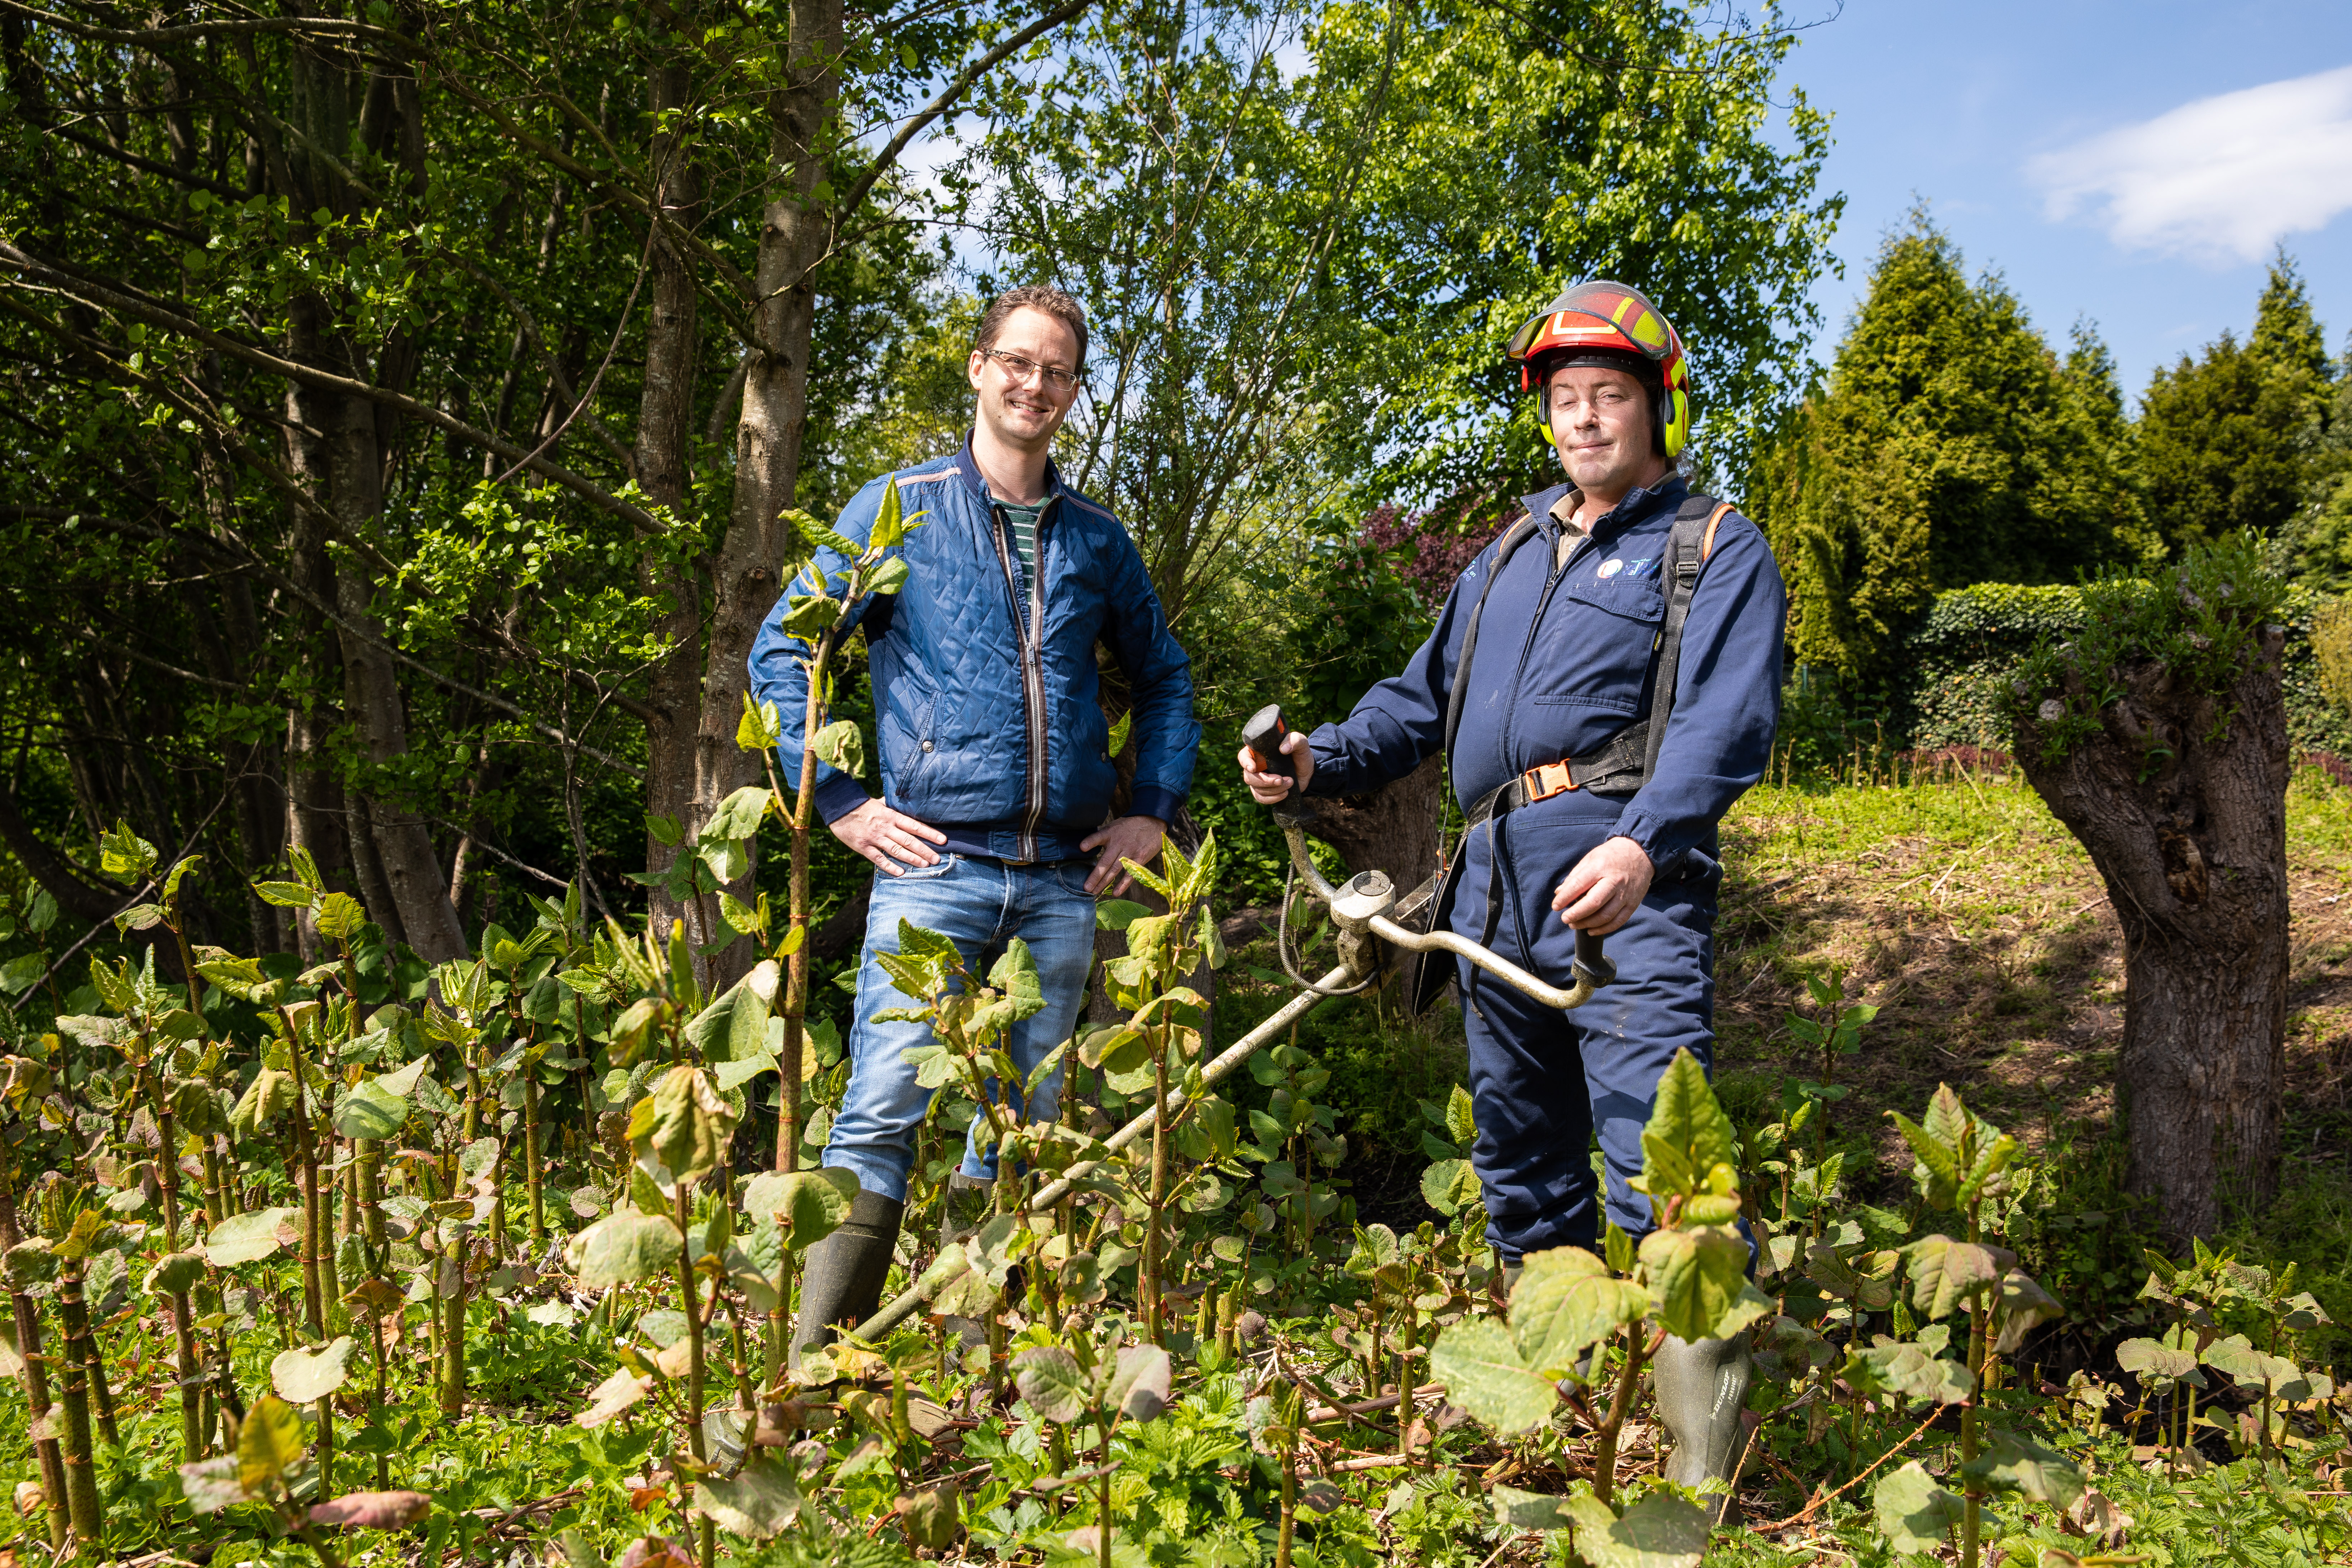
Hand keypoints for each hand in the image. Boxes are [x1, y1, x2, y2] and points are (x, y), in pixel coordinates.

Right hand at [830, 798, 947, 874]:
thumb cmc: (862, 805)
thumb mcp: (880, 802)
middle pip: (909, 840)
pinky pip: (878, 859)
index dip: (929, 833)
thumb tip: (909, 804)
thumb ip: (894, 807)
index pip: (914, 825)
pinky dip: (890, 866)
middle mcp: (885, 827)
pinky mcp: (863, 847)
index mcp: (891, 816)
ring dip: (912, 859)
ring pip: (896, 851)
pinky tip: (901, 873)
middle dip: (924, 850)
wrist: (839, 808)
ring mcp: (874, 838)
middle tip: (937, 859)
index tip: (942, 840)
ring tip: (925, 865)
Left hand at [1080, 815, 1164, 897]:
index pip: (1098, 837)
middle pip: (1105, 861)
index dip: (1090, 842)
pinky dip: (1123, 884)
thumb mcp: (1114, 826)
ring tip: (1095, 892)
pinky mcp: (1140, 858)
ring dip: (1104, 882)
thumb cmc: (1129, 826)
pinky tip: (1115, 892)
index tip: (1081, 848)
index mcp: (1111, 833)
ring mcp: (1130, 851)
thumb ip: (1102, 836)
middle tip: (1086, 888)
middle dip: (1095, 876)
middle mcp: (1119, 843)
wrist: (1151, 822)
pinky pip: (1130, 873)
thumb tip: (1084, 846)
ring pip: (1115, 869)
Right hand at [1236, 732, 1312, 803]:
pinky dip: (1273, 798)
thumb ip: (1294, 740)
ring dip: (1274, 789)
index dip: (1245, 762)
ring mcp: (1258, 780)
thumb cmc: (1300, 755)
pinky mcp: (1264, 791)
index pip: (1243, 756)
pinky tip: (1285, 793)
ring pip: (1256, 789)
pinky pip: (1261, 798)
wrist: (1307, 772)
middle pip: (1249, 777)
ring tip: (1290, 783)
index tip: (1253, 768)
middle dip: (1265, 781)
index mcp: (1258, 752)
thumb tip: (1283, 749)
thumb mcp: (1301, 743)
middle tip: (1280, 780)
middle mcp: (1255, 766)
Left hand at [1551, 835, 1652, 934]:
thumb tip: (1559, 893)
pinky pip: (1618, 921)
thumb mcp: (1591, 858)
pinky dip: (1604, 929)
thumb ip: (1575, 876)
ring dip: (1587, 924)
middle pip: (1593, 903)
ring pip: (1606, 916)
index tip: (1556, 906)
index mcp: (1600, 867)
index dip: (1565, 898)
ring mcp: (1626, 894)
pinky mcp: (1633, 904)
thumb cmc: (1611, 856)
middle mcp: (1614, 882)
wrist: (1641, 853)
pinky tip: (1591, 930)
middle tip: (1565, 918)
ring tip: (1575, 924)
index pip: (1579, 885)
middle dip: (1576, 914)